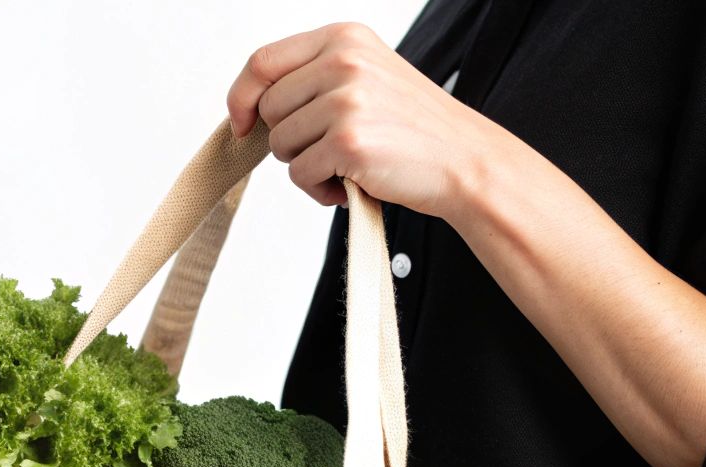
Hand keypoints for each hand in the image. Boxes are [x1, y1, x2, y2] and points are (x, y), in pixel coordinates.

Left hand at [226, 22, 504, 216]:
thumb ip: (313, 80)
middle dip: (288, 140)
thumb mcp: (365, 79)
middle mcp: (344, 61)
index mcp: (344, 38)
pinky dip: (318, 190)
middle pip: (269, 109)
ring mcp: (346, 100)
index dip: (242, 97)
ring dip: (305, 167)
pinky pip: (300, 175)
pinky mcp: (349, 141)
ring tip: (345, 167)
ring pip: (281, 145)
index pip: (263, 61)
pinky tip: (351, 185)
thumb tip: (248, 110)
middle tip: (329, 151)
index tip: (241, 124)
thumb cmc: (411, 129)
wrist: (465, 161)